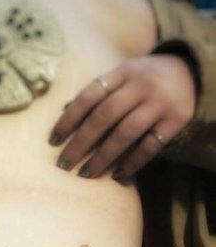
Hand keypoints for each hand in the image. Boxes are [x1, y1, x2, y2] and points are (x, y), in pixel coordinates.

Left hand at [49, 54, 196, 178]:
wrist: (193, 72)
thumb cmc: (145, 78)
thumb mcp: (124, 75)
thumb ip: (100, 91)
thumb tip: (65, 113)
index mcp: (123, 72)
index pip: (90, 95)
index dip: (69, 118)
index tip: (53, 140)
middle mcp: (140, 86)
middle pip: (104, 116)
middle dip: (81, 142)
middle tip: (64, 164)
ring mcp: (159, 103)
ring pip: (126, 132)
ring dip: (103, 156)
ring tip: (86, 174)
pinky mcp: (176, 120)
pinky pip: (151, 145)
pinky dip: (134, 161)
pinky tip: (119, 174)